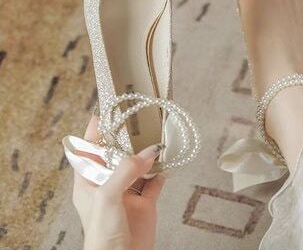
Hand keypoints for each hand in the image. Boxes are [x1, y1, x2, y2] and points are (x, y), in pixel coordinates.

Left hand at [72, 115, 164, 249]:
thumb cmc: (102, 236)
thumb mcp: (107, 196)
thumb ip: (126, 170)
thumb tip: (148, 152)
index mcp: (89, 182)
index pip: (88, 151)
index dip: (94, 132)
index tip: (103, 113)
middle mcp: (108, 184)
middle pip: (116, 155)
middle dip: (126, 139)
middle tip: (137, 121)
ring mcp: (127, 192)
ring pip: (138, 165)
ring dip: (146, 154)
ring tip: (155, 137)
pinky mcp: (145, 202)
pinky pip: (155, 181)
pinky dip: (161, 171)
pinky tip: (166, 162)